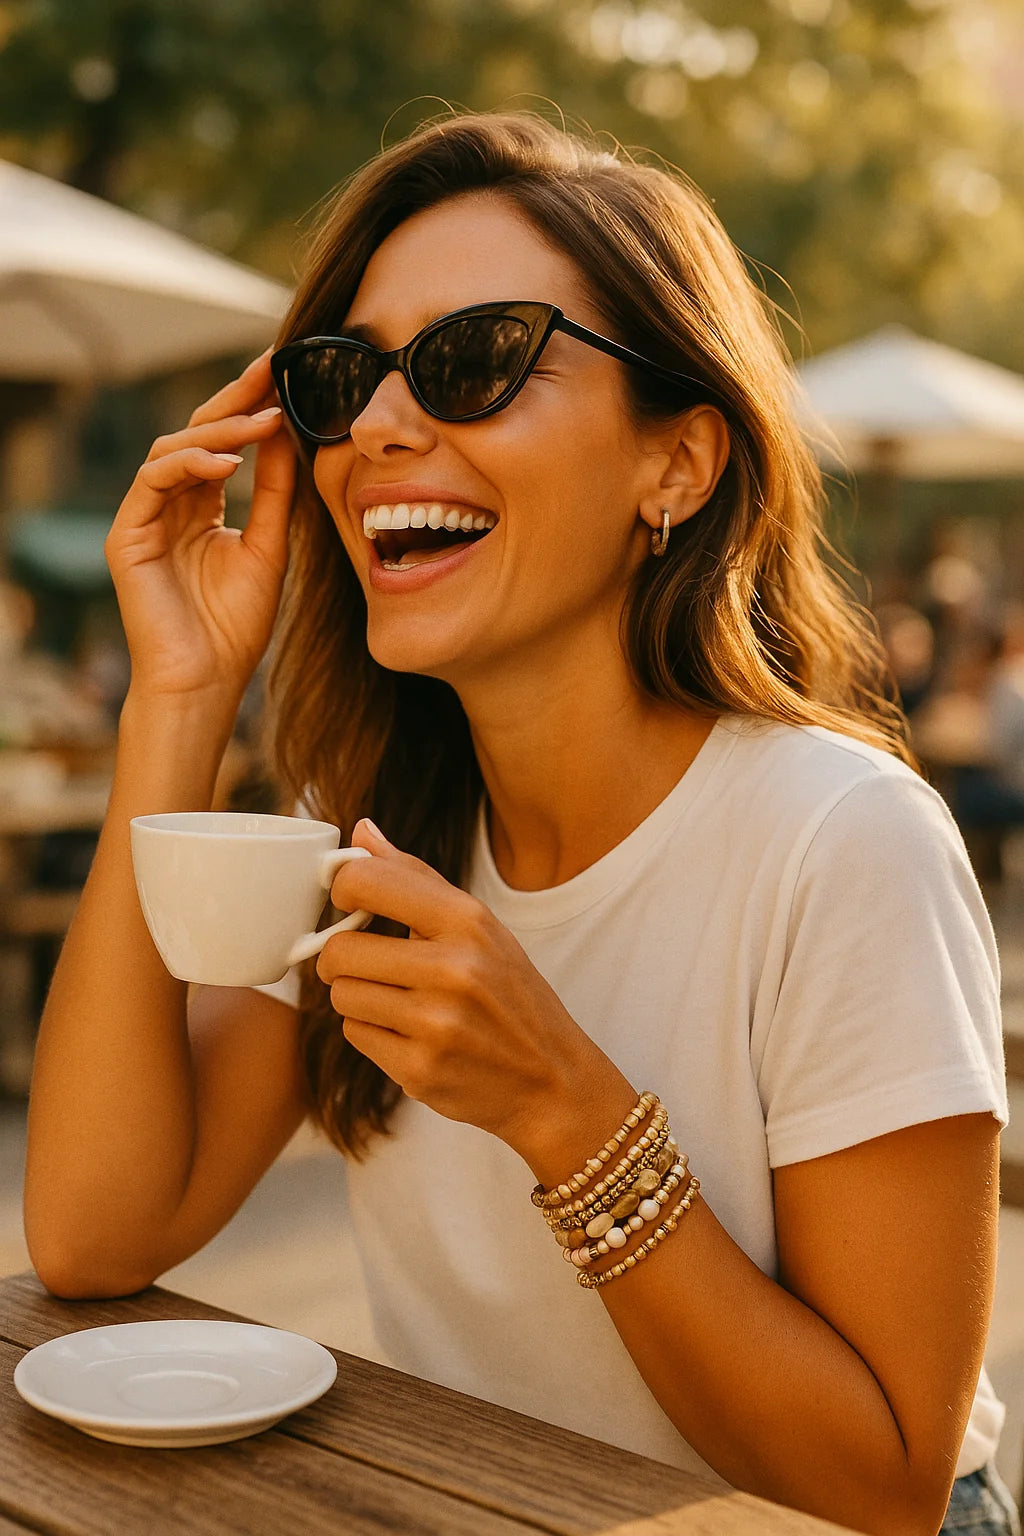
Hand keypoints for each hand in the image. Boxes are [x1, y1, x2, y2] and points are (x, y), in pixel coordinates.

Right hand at [105, 349, 296, 705]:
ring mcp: (145, 518)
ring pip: (173, 448)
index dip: (249, 408)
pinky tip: (228, 462)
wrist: (206, 680)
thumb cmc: (235, 626)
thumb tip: (287, 432)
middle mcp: (169, 506)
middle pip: (195, 433)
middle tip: (268, 370)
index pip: (222, 444)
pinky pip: (152, 478)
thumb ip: (276, 492)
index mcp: (200, 508)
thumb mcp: (270, 547)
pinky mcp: (126, 534)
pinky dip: (190, 464)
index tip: (282, 376)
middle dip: (233, 399)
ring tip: (262, 421)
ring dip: (219, 430)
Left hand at [315, 821, 630, 1169]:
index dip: (342, 890)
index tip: (349, 903)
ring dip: (357, 997)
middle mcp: (453, 969)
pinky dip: (371, 1032)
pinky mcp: (419, 1069)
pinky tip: (407, 1032)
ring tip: (395, 1000)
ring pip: (341, 995)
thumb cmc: (511, 994)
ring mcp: (435, 1023)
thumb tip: (362, 831)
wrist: (552, 1081)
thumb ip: (415, 878)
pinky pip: (355, 1035)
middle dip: (342, 957)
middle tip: (367, 963)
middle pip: (340, 949)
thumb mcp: (479, 928)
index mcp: (468, 921)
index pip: (366, 880)